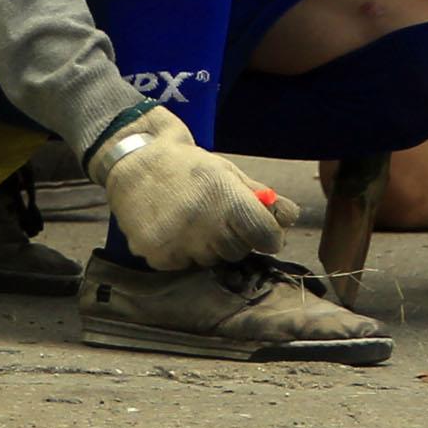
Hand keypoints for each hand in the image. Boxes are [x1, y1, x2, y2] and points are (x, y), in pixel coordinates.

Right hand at [93, 107, 282, 270]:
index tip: (261, 230)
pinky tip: (172, 229)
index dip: (268, 235)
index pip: (266, 238)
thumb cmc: (189, 167)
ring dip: (207, 247)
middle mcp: (205, 226)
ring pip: (209, 261)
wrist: (136, 161)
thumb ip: (262, 197)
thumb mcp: (229, 173)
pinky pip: (182, 266)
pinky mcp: (157, 257)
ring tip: (191, 220)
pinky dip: (181, 253)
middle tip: (217, 216)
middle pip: (238, 252)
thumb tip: (290, 217)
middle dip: (234, 239)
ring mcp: (179, 244)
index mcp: (228, 201)